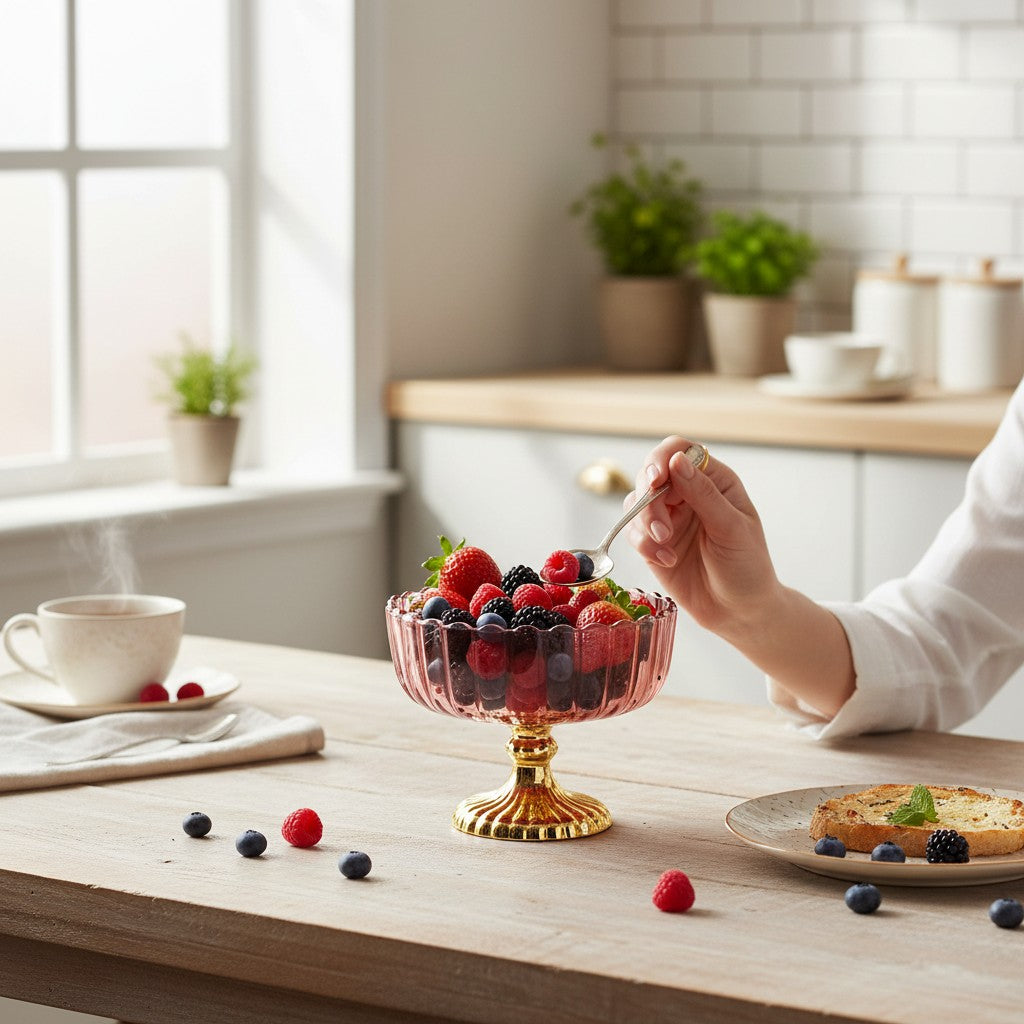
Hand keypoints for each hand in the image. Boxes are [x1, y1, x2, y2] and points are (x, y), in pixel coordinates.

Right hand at [627, 436, 854, 717]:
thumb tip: (676, 460)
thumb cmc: (747, 568)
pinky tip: (665, 560)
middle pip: (650, 475)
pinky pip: (633, 532)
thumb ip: (703, 494)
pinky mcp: (653, 542)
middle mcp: (688, 494)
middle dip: (650, 501)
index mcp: (714, 481)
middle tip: (660, 529)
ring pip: (636, 503)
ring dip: (645, 525)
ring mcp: (669, 517)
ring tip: (665, 548)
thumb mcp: (731, 529)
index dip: (662, 460)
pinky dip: (643, 545)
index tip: (656, 480)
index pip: (680, 452)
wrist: (740, 613)